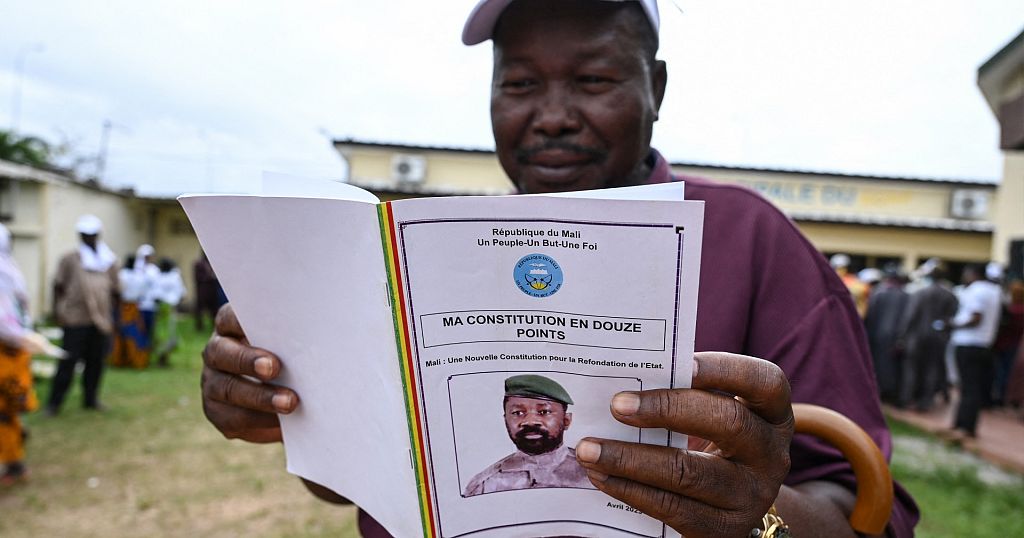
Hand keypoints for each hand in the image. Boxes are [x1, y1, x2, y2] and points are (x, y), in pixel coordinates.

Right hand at [201, 303, 298, 442]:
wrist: (287, 396)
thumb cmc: (294, 359)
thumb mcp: (295, 344)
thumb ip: (296, 337)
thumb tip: (323, 334)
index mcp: (232, 327)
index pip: (229, 318)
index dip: (240, 320)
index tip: (265, 326)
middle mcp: (217, 351)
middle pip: (221, 352)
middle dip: (247, 360)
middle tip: (274, 367)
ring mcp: (213, 381)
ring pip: (227, 388)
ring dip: (258, 397)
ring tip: (289, 403)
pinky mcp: (217, 410)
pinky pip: (232, 417)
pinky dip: (257, 420)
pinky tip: (280, 423)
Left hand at [575, 352, 792, 537]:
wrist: (733, 505)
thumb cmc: (712, 440)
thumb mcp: (715, 414)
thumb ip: (684, 392)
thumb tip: (622, 376)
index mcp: (772, 412)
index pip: (764, 381)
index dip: (726, 370)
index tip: (683, 362)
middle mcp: (771, 453)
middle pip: (728, 423)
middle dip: (668, 409)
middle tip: (617, 405)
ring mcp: (752, 496)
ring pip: (690, 473)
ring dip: (631, 458)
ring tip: (589, 448)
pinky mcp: (724, 530)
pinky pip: (672, 508)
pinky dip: (630, 489)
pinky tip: (600, 476)